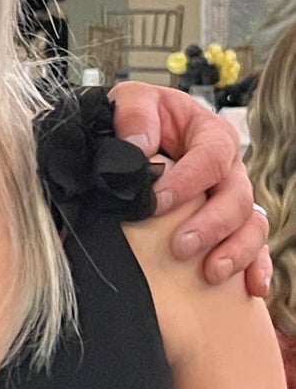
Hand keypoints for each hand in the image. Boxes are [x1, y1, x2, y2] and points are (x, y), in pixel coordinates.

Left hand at [110, 83, 270, 295]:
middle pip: (236, 197)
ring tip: (212, 273)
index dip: (187, 181)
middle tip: (181, 246)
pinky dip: (257, 268)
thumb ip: (134, 112)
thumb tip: (139, 143)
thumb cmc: (139, 118)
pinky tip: (253, 288)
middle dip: (211, 224)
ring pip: (251, 225)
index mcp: (210, 134)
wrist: (134, 138)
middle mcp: (229, 168)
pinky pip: (256, 247)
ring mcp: (232, 199)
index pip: (211, 157)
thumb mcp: (132, 100)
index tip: (156, 202)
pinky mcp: (230, 225)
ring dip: (236, 251)